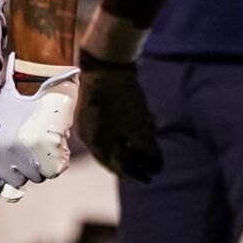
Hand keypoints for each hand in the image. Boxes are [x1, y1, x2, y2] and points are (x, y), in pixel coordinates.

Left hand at [0, 59, 80, 195]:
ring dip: (41, 162)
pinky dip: (57, 157)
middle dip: (24, 166)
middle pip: (15, 181)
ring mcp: (16, 148)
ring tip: (38, 135)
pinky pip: (54, 170)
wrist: (38, 77)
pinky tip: (51, 136)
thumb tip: (10, 195)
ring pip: (35, 177)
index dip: (3, 174)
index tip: (10, 157)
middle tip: (27, 140)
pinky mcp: (41, 146)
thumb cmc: (16, 106)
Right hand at [74, 57, 162, 182]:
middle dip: (136, 155)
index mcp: (96, 144)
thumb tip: (155, 166)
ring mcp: (88, 118)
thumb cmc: (123, 100)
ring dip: (133, 139)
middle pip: (113, 153)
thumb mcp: (140, 129)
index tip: (149, 178)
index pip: (115, 167)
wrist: (106, 64)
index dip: (135, 175)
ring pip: (113, 137)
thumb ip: (148, 152)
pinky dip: (126, 127)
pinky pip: (110, 124)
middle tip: (152, 155)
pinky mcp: (92, 105)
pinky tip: (142, 117)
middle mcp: (87, 134)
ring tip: (152, 131)